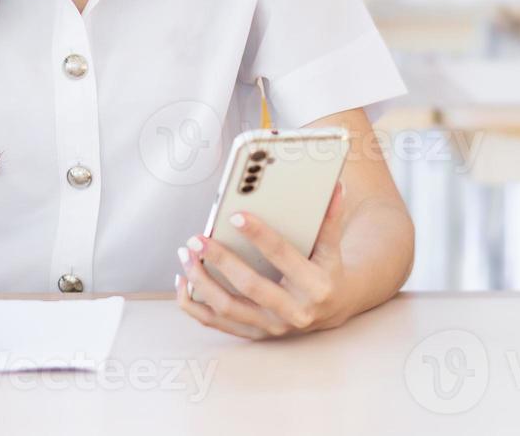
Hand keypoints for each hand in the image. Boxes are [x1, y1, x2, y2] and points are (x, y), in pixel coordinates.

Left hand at [175, 180, 351, 339]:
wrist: (331, 309)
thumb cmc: (326, 270)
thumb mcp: (331, 247)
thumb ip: (330, 219)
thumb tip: (336, 187)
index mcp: (315, 286)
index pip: (284, 257)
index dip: (260, 236)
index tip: (236, 216)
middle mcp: (294, 312)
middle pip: (251, 286)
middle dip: (221, 260)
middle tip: (197, 238)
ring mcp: (272, 326)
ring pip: (228, 308)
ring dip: (202, 282)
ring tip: (186, 254)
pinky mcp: (255, 333)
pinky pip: (217, 322)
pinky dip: (195, 303)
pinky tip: (184, 280)